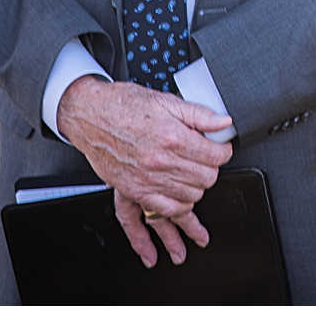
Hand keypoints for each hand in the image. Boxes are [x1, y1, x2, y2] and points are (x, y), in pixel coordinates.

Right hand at [56, 76, 232, 266]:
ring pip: (190, 198)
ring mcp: (147, 180)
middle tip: (209, 162)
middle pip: (205, 179)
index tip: (221, 149)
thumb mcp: (167, 102)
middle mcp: (161, 162)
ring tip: (198, 183)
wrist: (91, 115)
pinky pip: (163, 212)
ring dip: (197, 191)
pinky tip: (182, 211)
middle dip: (211, 170)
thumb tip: (224, 123)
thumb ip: (200, 115)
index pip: (215, 156)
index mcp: (173, 138)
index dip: (223, 151)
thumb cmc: (125, 106)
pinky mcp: (133, 191)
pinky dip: (177, 211)